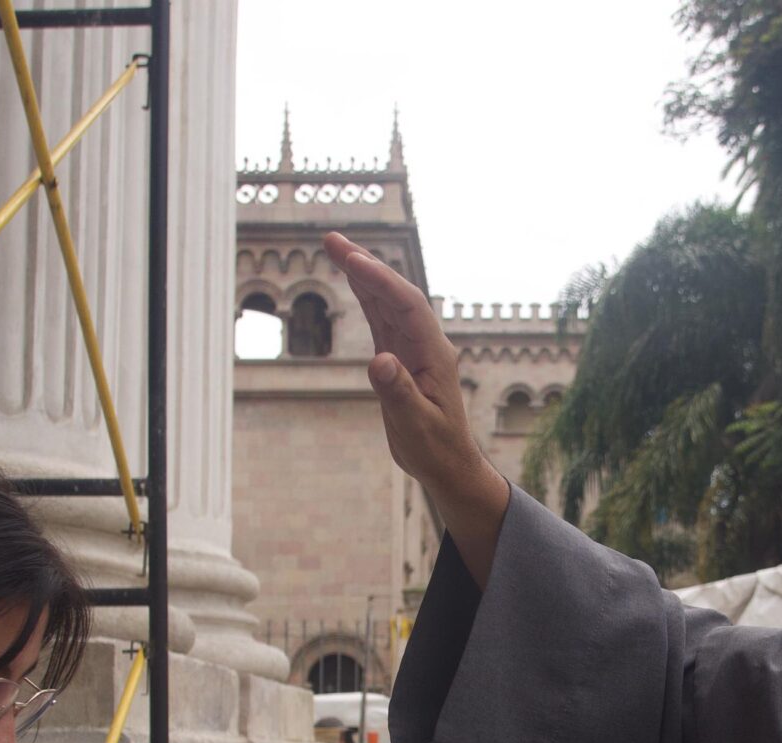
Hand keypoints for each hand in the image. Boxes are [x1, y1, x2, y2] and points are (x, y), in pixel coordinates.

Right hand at [323, 231, 510, 571]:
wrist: (448, 464)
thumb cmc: (436, 448)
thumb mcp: (416, 425)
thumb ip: (398, 392)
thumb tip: (379, 362)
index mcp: (434, 353)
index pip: (406, 305)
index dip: (380, 280)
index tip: (353, 260)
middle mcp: (426, 342)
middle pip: (395, 293)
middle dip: (366, 264)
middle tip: (333, 239)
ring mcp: (414, 347)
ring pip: (387, 301)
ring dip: (363, 274)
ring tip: (335, 248)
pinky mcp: (402, 356)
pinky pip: (382, 317)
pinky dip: (366, 296)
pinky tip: (352, 279)